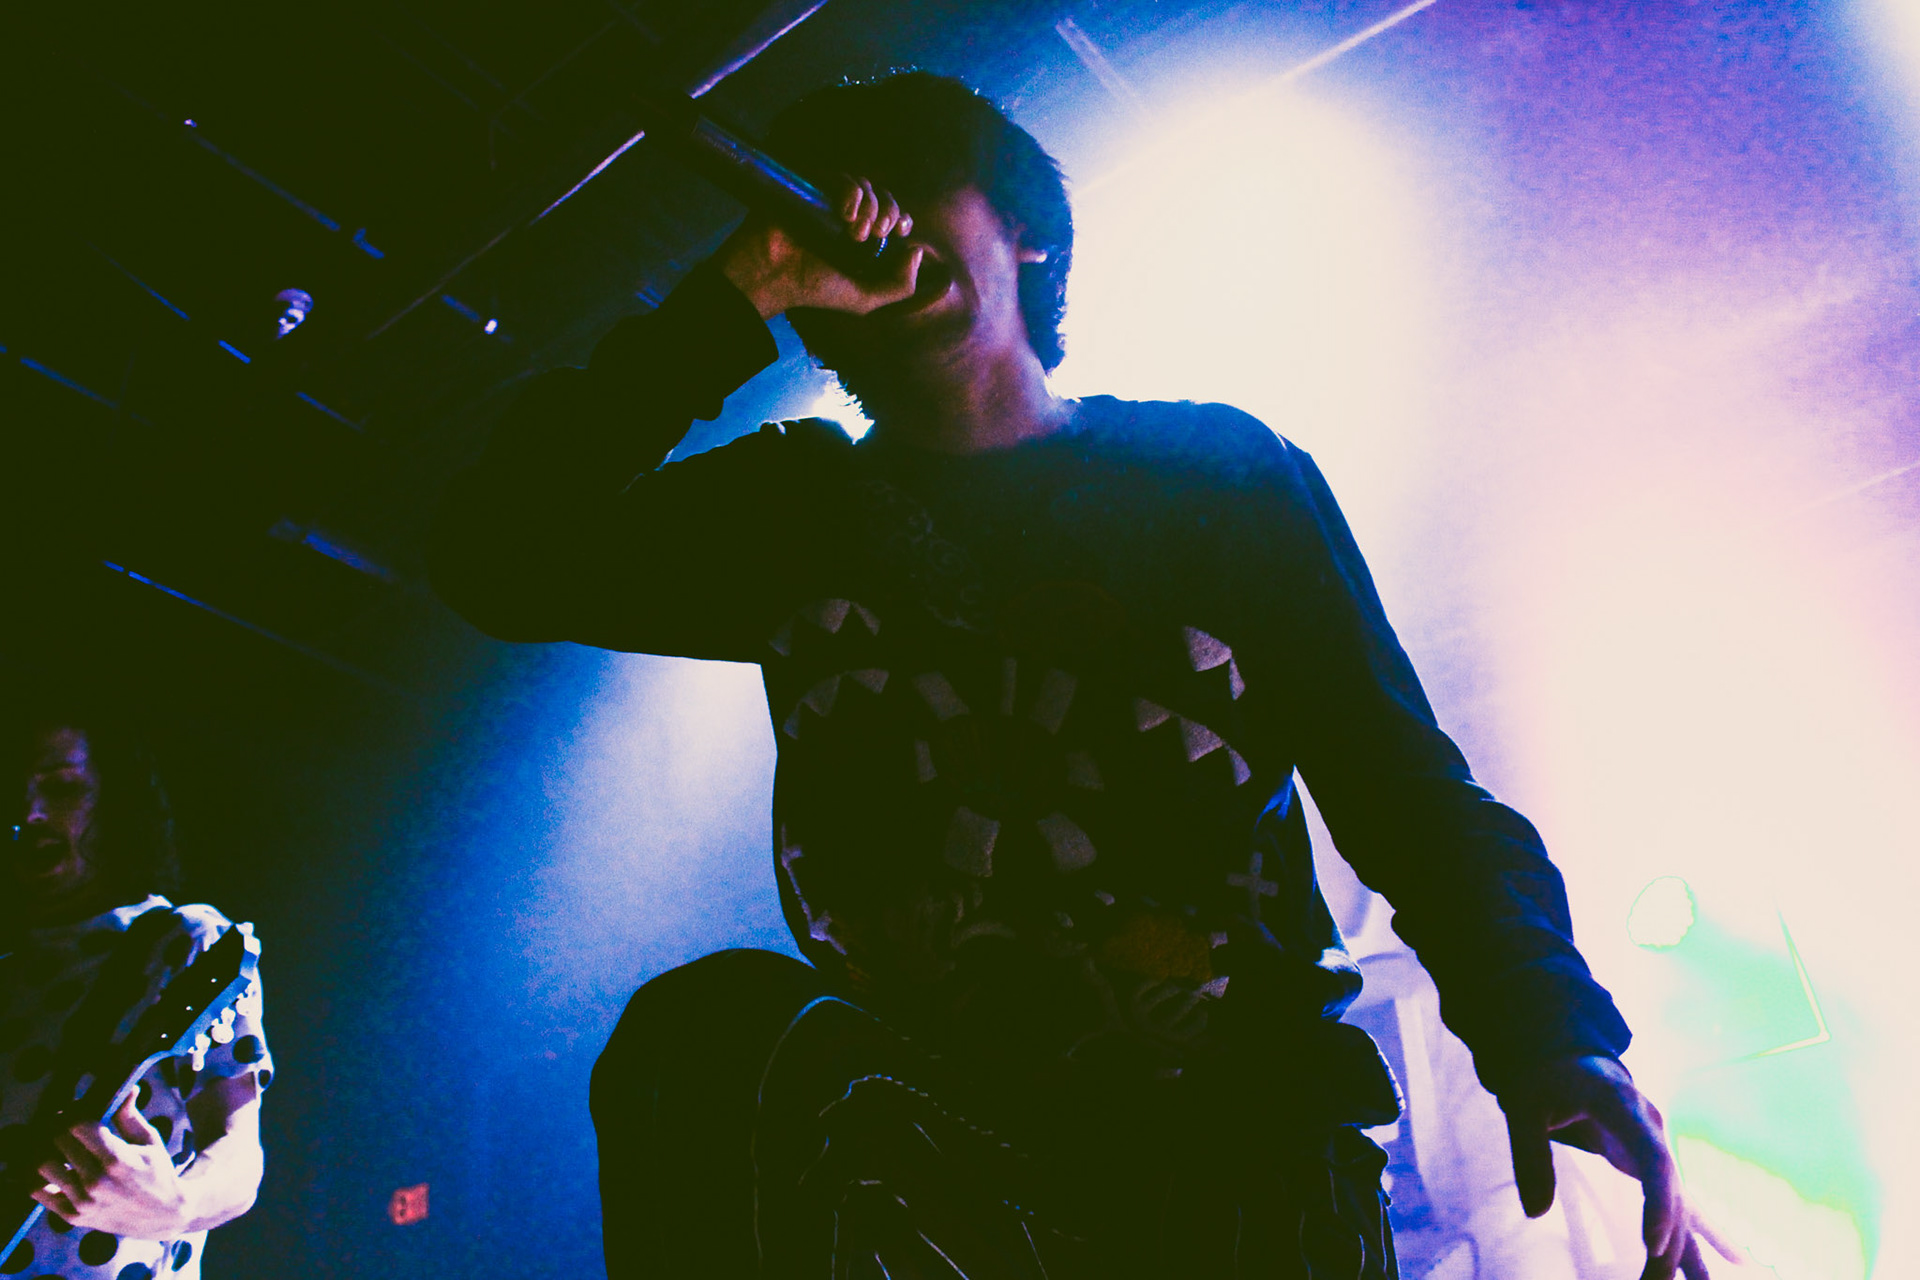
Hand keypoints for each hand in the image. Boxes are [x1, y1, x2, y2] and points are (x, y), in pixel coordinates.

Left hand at [33, 1095, 190, 1237]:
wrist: (162, 1216)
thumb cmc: (158, 1172)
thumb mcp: (150, 1141)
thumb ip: (131, 1116)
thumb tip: (127, 1088)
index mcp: (118, 1159)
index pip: (78, 1126)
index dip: (75, 1114)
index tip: (79, 1113)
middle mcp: (97, 1181)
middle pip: (59, 1141)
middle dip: (61, 1129)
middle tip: (67, 1127)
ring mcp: (83, 1201)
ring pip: (44, 1165)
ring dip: (49, 1152)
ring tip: (60, 1148)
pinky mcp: (73, 1216)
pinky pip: (40, 1191)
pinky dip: (40, 1176)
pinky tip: (55, 1169)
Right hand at [718, 174, 926, 318]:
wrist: (773, 276)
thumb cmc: (814, 290)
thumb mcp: (865, 300)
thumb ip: (899, 286)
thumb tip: (917, 250)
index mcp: (864, 241)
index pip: (893, 217)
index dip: (902, 218)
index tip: (900, 231)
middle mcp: (850, 218)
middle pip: (884, 198)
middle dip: (889, 213)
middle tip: (875, 234)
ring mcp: (831, 201)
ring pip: (867, 186)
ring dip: (870, 206)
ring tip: (855, 233)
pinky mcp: (814, 187)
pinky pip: (842, 176)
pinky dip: (851, 191)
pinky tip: (845, 212)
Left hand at [1501, 1055, 1742, 1278]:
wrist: (1568, 1056)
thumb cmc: (1545, 1078)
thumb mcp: (1523, 1105)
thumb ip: (1529, 1155)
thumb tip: (1536, 1212)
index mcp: (1624, 1106)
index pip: (1653, 1158)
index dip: (1659, 1200)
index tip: (1652, 1242)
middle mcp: (1652, 1128)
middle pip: (1672, 1189)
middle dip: (1667, 1240)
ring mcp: (1657, 1146)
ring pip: (1678, 1203)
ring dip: (1677, 1249)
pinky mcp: (1651, 1163)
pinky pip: (1674, 1205)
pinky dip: (1683, 1241)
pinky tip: (1695, 1277)